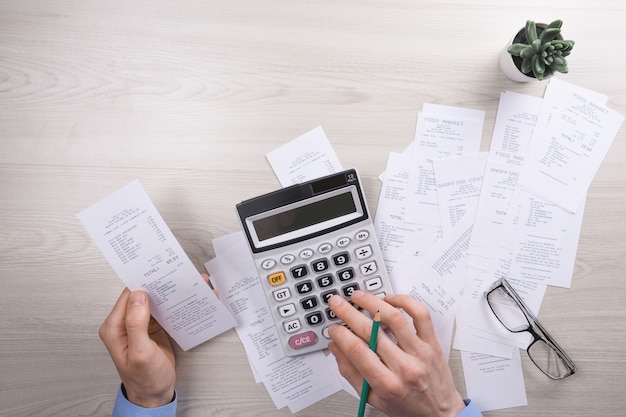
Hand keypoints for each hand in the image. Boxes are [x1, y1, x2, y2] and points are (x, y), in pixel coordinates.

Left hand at [98, 274, 212, 406]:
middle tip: (179, 276)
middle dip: (161, 285)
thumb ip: (136, 324)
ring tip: (188, 285)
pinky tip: (186, 300)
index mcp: (115, 327)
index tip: (160, 273)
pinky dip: (174, 304)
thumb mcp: (140, 353)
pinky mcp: (152, 328)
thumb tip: (138, 296)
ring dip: (170, 293)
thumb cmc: (144, 380)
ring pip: (154, 301)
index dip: (144, 282)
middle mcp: (125, 323)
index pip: (128, 295)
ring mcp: (139, 325)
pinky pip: (162, 311)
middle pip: (142, 295)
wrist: (155, 395)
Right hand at [327, 291, 465, 416]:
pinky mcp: (432, 343)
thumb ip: (351, 373)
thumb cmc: (408, 407)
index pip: (357, 351)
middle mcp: (404, 367)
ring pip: (395, 318)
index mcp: (387, 384)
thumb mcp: (372, 399)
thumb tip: (336, 348)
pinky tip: (390, 299)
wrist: (441, 414)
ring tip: (359, 296)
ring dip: (373, 302)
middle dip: (348, 313)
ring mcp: (420, 353)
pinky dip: (405, 302)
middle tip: (338, 304)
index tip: (333, 327)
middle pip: (371, 332)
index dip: (341, 334)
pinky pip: (421, 315)